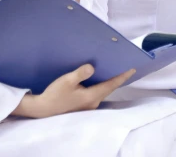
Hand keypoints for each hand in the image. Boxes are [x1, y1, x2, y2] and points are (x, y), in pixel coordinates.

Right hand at [13, 64, 134, 118]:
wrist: (43, 109)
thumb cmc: (55, 95)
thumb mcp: (66, 81)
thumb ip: (80, 73)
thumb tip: (92, 67)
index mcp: (91, 96)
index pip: (111, 85)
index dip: (122, 76)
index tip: (131, 69)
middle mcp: (93, 102)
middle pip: (108, 88)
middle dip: (117, 78)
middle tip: (124, 67)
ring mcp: (88, 105)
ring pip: (102, 91)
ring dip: (108, 82)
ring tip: (113, 70)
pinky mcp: (83, 105)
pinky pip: (96, 93)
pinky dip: (100, 85)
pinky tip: (98, 78)